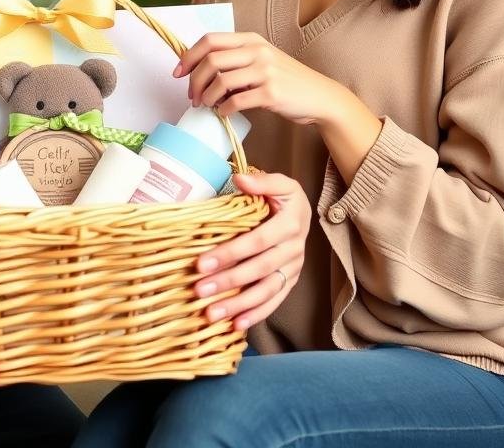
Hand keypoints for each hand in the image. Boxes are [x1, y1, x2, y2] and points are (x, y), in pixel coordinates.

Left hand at [174, 31, 351, 125]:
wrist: (320, 96)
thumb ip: (236, 60)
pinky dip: (224, 109)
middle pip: (210, 60)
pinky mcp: (271, 93)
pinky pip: (236, 101)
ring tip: (206, 106)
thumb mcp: (262, 60)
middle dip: (194, 80)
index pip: (210, 40)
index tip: (178, 73)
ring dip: (207, 96)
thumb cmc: (286, 80)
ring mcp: (265, 71)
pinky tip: (223, 113)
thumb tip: (200, 72)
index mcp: (251, 39)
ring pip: (221, 81)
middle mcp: (258, 51)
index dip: (189, 56)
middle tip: (192, 96)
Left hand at [194, 171, 309, 330]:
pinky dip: (256, 314)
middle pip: (258, 269)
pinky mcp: (290, 281)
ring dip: (239, 305)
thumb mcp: (280, 183)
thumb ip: (261, 181)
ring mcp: (293, 268)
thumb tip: (239, 179)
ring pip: (266, 290)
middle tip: (199, 290)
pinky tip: (235, 325)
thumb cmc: (284, 197)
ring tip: (212, 314)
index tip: (201, 263)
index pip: (256, 241)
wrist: (304, 213)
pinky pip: (274, 301)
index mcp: (290, 223)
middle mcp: (294, 249)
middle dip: (228, 281)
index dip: (229, 253)